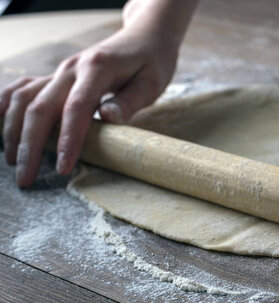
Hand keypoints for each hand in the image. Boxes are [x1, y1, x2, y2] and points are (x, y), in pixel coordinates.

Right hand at [0, 0, 191, 187]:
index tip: (62, 168)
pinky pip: (23, 88)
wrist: (145, 36)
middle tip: (25, 178)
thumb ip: (129, 101)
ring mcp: (60, 70)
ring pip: (25, 99)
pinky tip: (0, 125)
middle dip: (30, 145)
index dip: (68, 139)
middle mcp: (71, 68)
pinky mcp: (56, 75)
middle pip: (41, 107)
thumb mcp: (152, 82)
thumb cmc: (152, 63)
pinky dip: (6, 105)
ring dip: (13, 130)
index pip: (77, 107)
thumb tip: (108, 118)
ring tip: (12, 161)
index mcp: (97, 69)